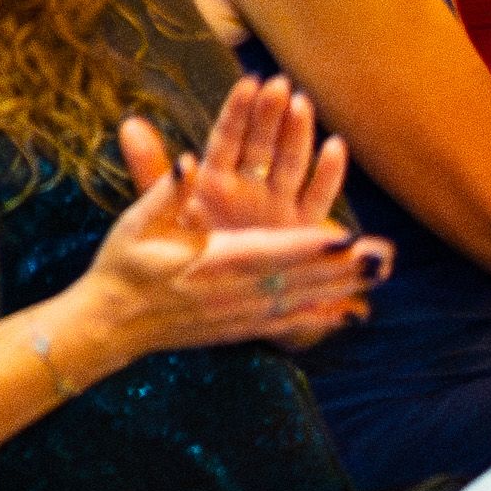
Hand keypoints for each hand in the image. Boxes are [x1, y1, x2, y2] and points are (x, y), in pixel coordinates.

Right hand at [62, 101, 376, 366]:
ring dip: (339, 288)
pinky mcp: (238, 329)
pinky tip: (347, 314)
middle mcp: (230, 291)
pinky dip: (320, 318)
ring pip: (300, 300)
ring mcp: (237, 314)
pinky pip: (287, 324)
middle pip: (296, 279)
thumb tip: (187, 160)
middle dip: (341, 268)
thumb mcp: (135, 223)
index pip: (267, 251)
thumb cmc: (121, 265)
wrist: (109, 322)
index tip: (342, 234)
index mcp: (207, 262)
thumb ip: (166, 192)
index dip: (307, 245)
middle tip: (381, 256)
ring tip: (376, 276)